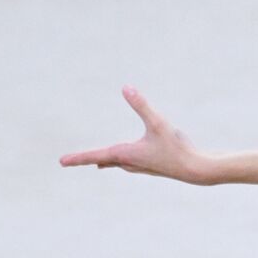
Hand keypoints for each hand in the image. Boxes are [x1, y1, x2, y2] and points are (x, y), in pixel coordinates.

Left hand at [59, 86, 208, 184]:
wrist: (195, 169)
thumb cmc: (176, 147)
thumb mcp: (158, 123)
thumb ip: (142, 105)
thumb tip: (126, 87)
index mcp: (125, 154)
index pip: (95, 155)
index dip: (77, 157)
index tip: (61, 161)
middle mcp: (130, 162)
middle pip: (104, 159)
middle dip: (87, 158)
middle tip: (70, 161)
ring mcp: (141, 166)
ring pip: (117, 163)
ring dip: (105, 160)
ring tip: (96, 162)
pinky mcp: (152, 166)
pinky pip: (129, 164)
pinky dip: (120, 161)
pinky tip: (125, 163)